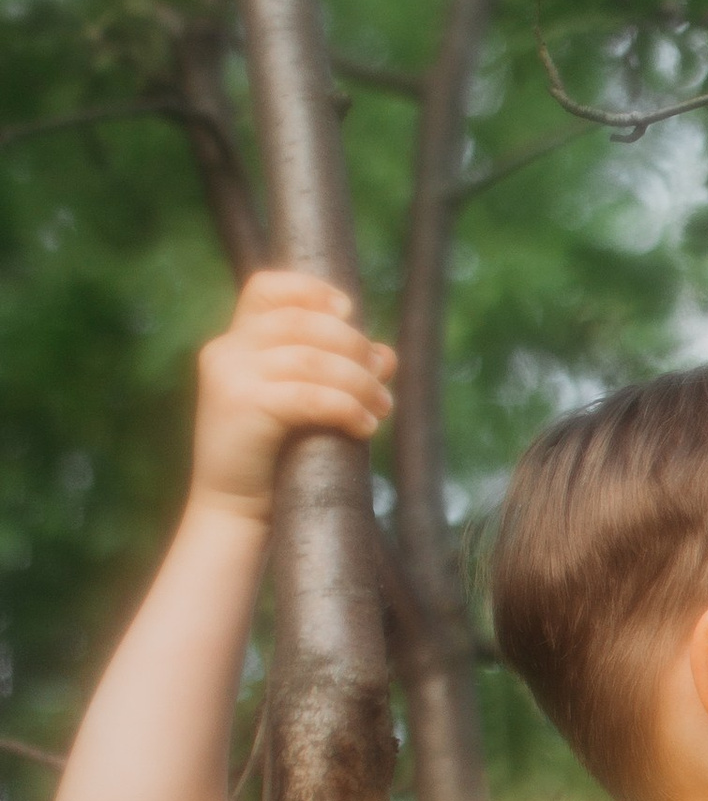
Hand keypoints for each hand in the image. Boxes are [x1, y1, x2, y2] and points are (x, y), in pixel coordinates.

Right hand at [192, 270, 394, 525]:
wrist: (232, 512)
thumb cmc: (273, 459)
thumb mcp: (306, 406)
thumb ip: (339, 373)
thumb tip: (387, 354)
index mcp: (234, 343)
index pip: (266, 289)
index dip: (311, 291)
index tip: (348, 313)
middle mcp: (226, 350)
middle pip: (304, 323)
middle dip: (354, 348)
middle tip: (382, 384)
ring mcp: (230, 375)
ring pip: (314, 359)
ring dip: (359, 382)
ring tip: (381, 407)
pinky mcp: (242, 404)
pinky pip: (310, 394)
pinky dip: (347, 406)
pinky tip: (365, 425)